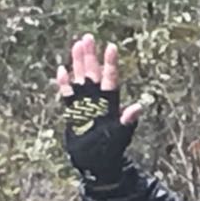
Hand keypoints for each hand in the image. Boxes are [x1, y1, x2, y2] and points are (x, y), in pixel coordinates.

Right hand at [55, 34, 142, 186]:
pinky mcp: (73, 112)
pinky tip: (61, 70)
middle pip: (93, 74)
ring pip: (81, 79)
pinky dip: (64, 84)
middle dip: (91, 56)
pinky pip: (68, 95)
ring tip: (77, 45)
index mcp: (110, 104)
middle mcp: (97, 101)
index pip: (111, 79)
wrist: (96, 163)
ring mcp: (85, 105)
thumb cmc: (111, 150)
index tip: (112, 46)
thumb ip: (127, 121)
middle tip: (88, 37)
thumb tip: (138, 108)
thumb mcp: (121, 136)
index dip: (110, 64)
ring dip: (78, 64)